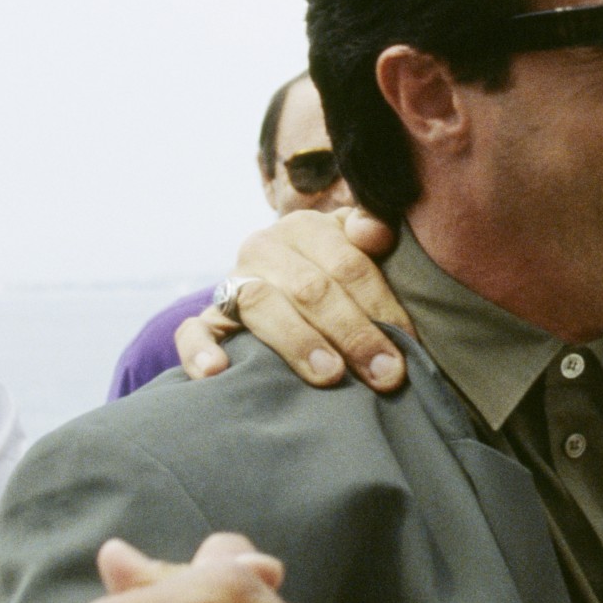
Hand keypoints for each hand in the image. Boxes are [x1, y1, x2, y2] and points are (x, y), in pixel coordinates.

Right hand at [176, 206, 407, 391]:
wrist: (282, 286)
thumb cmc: (337, 276)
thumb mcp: (359, 248)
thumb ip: (375, 231)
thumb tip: (374, 233)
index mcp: (305, 227)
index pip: (348, 264)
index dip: (381, 305)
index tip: (409, 343)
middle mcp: (263, 248)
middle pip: (310, 289)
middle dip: (353, 333)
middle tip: (385, 373)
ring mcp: (231, 282)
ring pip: (260, 305)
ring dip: (298, 342)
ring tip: (330, 375)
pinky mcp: (207, 318)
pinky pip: (192, 332)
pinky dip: (201, 351)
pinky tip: (219, 373)